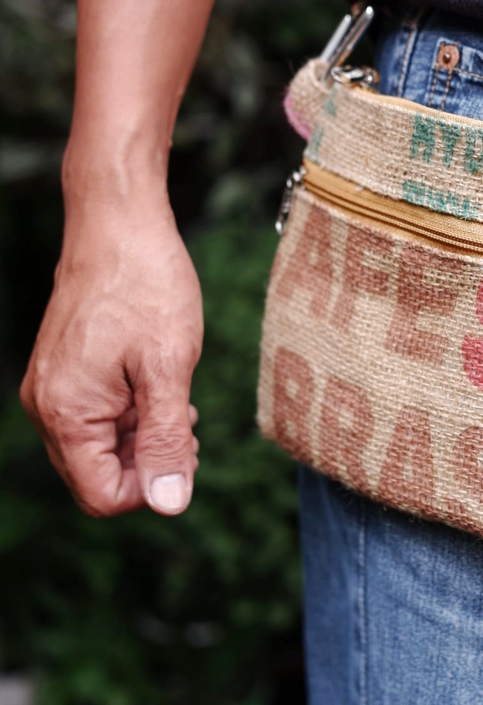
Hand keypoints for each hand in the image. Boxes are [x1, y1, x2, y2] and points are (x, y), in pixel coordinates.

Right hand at [20, 203, 203, 516]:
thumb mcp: (168, 367)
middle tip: (187, 423)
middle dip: (150, 462)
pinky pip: (98, 417)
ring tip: (177, 401)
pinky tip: (160, 387)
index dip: (152, 488)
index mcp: (66, 412)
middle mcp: (47, 407)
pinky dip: (133, 414)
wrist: (119, 225)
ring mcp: (53, 388)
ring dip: (145, 437)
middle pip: (99, 475)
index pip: (103, 496)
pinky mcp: (66, 371)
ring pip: (101, 447)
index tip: (186, 451)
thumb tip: (169, 504)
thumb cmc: (146, 286)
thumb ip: (166, 439)